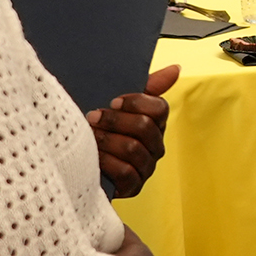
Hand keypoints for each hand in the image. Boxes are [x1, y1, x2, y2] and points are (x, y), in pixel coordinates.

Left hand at [89, 65, 179, 198]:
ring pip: (133, 148)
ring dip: (107, 140)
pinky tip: (94, 156)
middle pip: (145, 127)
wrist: (79, 162)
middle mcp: (155, 146)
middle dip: (115, 121)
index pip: (160, 108)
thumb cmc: (102, 129)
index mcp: (155, 124)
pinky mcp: (134, 187)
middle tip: (93, 117)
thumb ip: (148, 86)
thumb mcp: (119, 106)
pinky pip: (126, 172)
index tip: (113, 101)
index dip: (136, 102)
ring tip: (90, 136)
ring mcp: (146, 168)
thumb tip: (176, 68)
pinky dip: (107, 162)